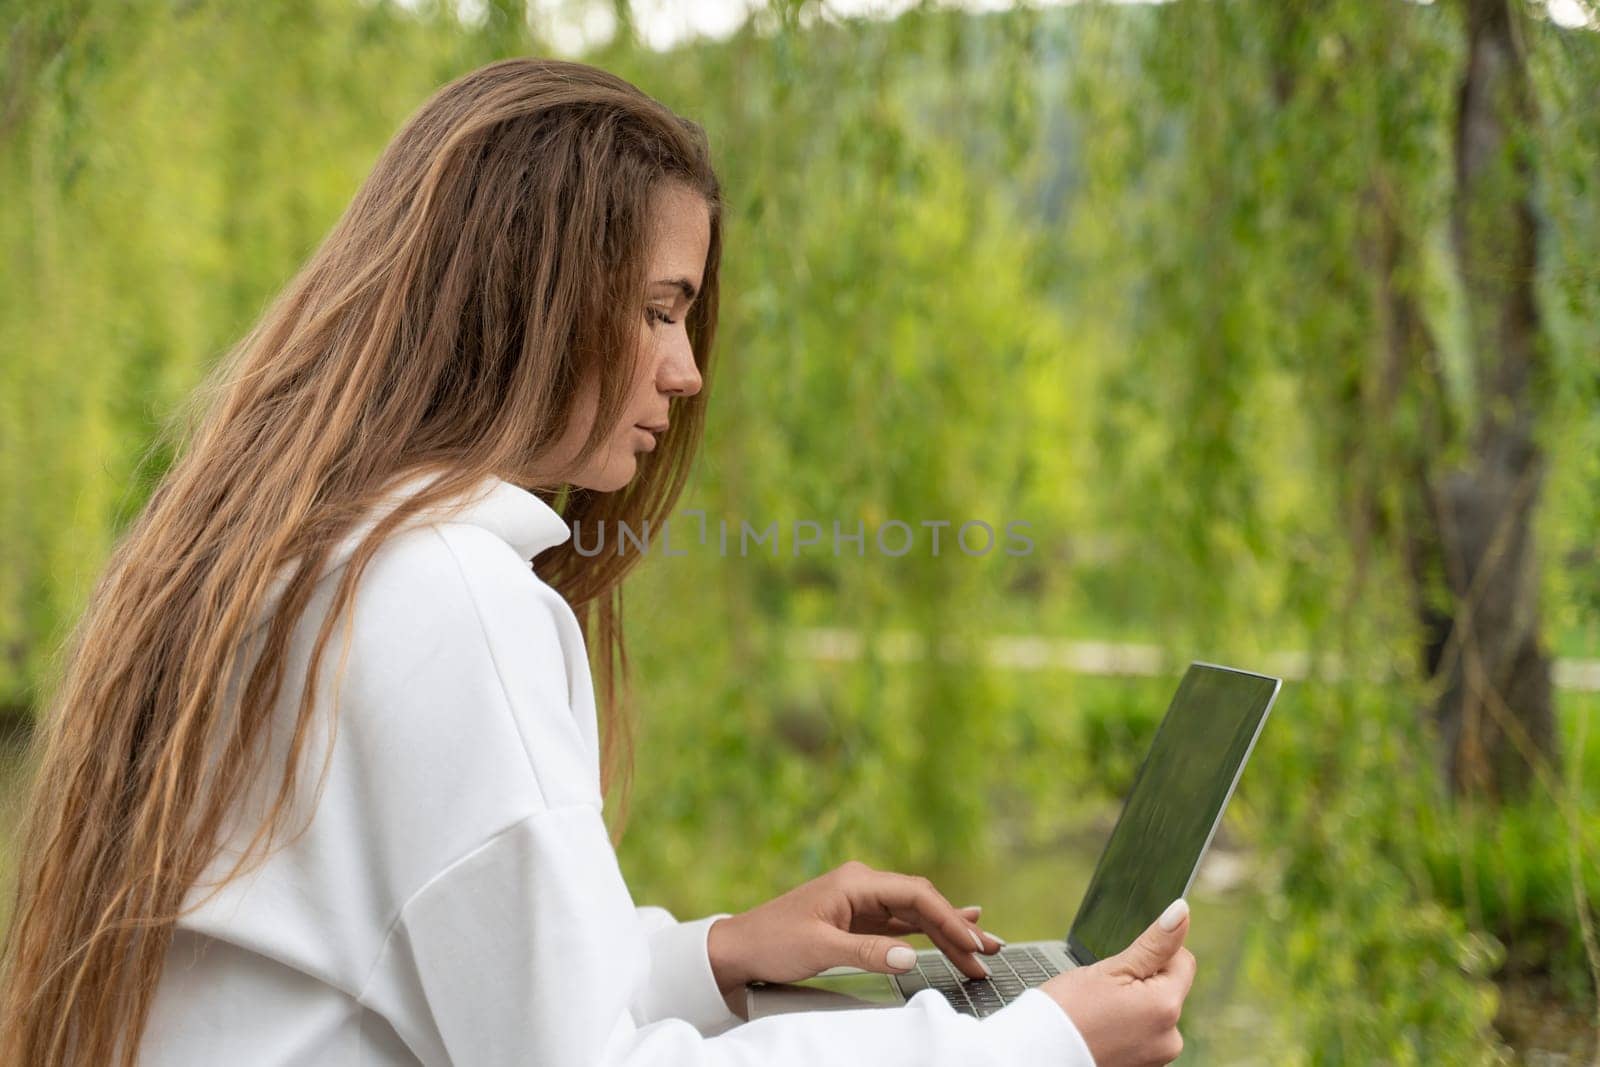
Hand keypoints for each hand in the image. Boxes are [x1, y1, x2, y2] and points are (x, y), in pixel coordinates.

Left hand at [706, 860, 1000, 1017]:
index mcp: (856, 882)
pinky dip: (928, 931)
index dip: (950, 921)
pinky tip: (953, 932)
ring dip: (947, 932)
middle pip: (923, 903)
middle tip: (990, 954)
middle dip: (958, 928)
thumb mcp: (819, 950)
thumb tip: (911, 957)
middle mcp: (862, 885)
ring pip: (916, 914)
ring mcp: (861, 901)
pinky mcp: (857, 919)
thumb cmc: (772, 943)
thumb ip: (867, 952)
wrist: (738, 948)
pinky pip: (902, 923)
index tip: (974, 944)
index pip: (917, 897)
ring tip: (982, 950)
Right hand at [1042, 899, 1196, 1066]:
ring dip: (1133, 1007)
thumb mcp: (1111, 969)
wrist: (1038, 1053)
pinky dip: (1126, 1030)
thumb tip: (1182, 912)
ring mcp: (1157, 1057)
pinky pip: (1142, 1036)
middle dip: (1141, 982)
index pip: (1182, 961)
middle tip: (1103, 992)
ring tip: (1098, 1013)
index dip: (1152, 954)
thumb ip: (1154, 943)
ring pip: (1153, 1013)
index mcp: (1166, 1007)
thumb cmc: (1067, 1011)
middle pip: (1167, 989)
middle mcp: (1170, 1038)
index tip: (1122, 966)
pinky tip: (1101, 1031)